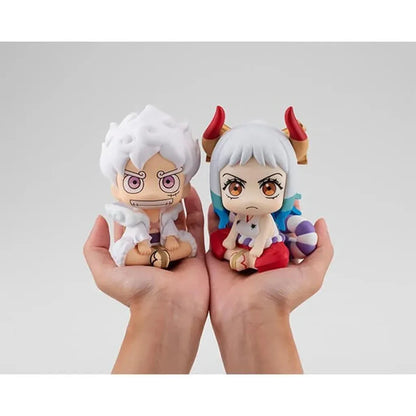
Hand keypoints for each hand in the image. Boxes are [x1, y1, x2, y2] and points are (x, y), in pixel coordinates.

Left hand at [83, 188, 208, 372]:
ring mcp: (177, 246)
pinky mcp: (196, 248)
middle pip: (156, 217)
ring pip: (176, 217)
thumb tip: (100, 219)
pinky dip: (194, 207)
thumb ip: (96, 248)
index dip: (131, 205)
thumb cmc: (137, 292)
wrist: (170, 308)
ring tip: (174, 179)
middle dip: (155, 199)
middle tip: (157, 176)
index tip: (133, 184)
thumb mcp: (105, 273)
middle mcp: (156, 247)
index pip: (132, 223)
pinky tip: (190, 190)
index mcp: (136, 251)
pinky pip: (195, 224)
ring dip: (175, 199)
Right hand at [206, 205, 333, 372]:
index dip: (284, 210)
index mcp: (280, 255)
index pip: (283, 227)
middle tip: (255, 184)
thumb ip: (322, 249)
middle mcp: (258, 252)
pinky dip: (214, 216)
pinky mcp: (216, 254)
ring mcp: (237, 252)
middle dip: (257, 205)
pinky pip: (214, 231)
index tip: (282, 191)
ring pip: (235, 223)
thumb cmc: (281, 296)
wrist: (248, 314)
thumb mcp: (312, 274)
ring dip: (235, 208)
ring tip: (235, 189)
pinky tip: (216, 200)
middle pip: (258, 222)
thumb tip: (320, 221)